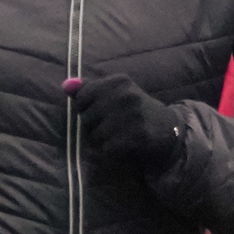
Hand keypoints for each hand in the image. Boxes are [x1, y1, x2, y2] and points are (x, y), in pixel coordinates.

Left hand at [68, 73, 183, 171]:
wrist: (168, 130)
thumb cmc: (135, 111)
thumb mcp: (115, 94)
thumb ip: (89, 90)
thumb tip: (65, 86)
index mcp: (119, 81)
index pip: (83, 97)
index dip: (85, 109)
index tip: (99, 113)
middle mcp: (126, 95)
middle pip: (86, 117)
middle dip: (93, 127)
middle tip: (111, 128)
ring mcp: (133, 115)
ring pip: (95, 136)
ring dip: (102, 142)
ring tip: (118, 137)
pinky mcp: (138, 136)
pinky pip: (107, 149)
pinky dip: (112, 151)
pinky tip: (123, 146)